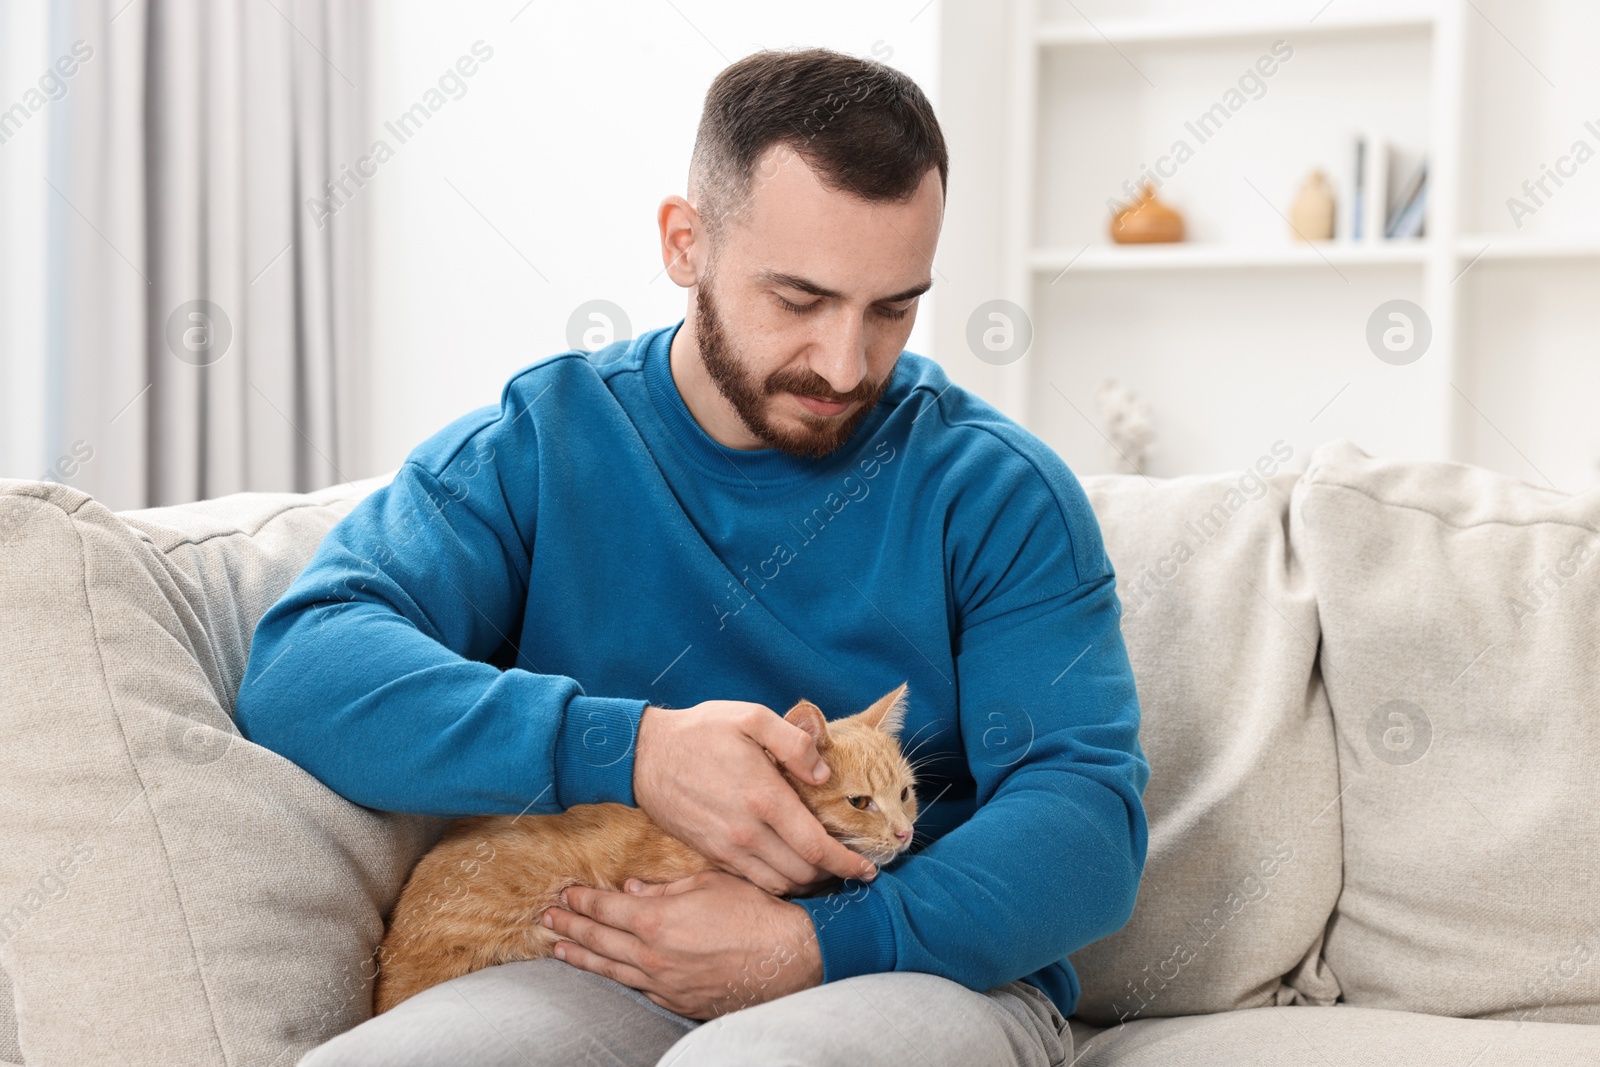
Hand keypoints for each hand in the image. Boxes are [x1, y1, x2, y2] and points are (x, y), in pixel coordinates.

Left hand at [542, 870, 823, 1018]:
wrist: (786, 960)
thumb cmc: (753, 914)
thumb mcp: (709, 884)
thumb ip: (665, 887)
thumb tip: (632, 887)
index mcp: (656, 919)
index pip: (605, 907)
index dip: (582, 900)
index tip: (565, 893)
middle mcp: (651, 955)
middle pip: (599, 939)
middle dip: (570, 927)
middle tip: (547, 919)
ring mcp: (661, 983)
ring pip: (610, 969)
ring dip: (581, 956)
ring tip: (559, 949)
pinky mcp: (676, 1001)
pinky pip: (637, 988)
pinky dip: (615, 977)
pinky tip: (606, 971)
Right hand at [632, 700, 875, 895]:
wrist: (643, 755)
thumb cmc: (700, 731)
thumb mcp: (751, 717)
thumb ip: (794, 741)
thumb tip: (824, 773)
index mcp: (764, 798)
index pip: (816, 847)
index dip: (847, 863)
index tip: (868, 870)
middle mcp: (747, 831)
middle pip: (803, 873)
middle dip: (833, 876)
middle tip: (851, 869)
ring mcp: (726, 848)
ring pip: (779, 884)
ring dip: (807, 884)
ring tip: (824, 872)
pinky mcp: (711, 854)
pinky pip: (753, 881)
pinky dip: (778, 882)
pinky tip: (789, 868)